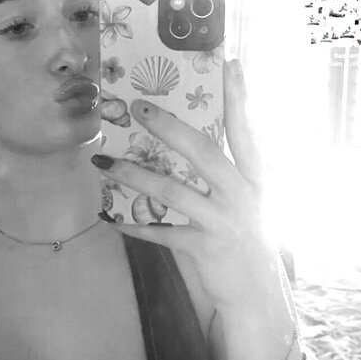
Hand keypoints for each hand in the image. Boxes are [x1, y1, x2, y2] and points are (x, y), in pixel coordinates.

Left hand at [92, 58, 291, 343]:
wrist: (257, 296)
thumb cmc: (244, 240)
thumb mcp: (246, 203)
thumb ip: (225, 176)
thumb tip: (183, 141)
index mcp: (254, 179)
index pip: (246, 131)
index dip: (240, 97)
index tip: (231, 63)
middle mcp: (242, 196)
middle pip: (203, 151)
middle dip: (169, 127)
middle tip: (138, 106)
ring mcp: (224, 222)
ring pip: (173, 191)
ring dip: (134, 175)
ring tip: (103, 161)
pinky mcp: (204, 248)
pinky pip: (160, 232)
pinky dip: (133, 225)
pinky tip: (110, 217)